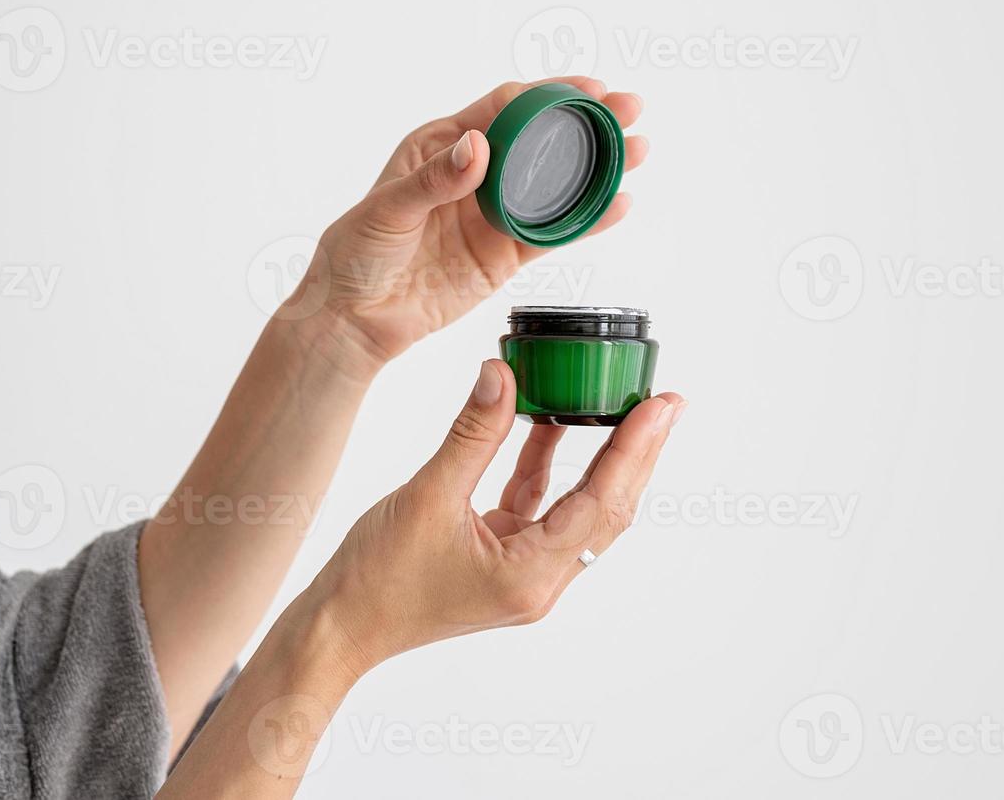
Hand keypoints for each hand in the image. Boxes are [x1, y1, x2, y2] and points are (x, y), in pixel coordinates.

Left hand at [291, 78, 649, 373]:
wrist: (355, 319)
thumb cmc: (356, 255)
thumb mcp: (386, 210)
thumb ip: (434, 180)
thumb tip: (479, 147)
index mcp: (443, 145)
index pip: (504, 107)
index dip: (548, 93)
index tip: (586, 87)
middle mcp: (476, 174)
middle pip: (541, 139)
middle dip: (588, 122)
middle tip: (628, 109)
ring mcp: (494, 215)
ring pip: (556, 184)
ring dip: (598, 167)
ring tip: (638, 151)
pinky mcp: (505, 254)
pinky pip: (553, 233)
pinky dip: (586, 220)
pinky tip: (618, 205)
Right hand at [310, 360, 685, 673]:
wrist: (337, 628)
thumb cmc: (375, 580)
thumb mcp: (428, 496)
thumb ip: (473, 433)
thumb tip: (504, 374)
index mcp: (530, 575)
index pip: (601, 503)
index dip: (635, 450)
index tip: (662, 406)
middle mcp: (538, 579)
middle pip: (606, 509)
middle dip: (638, 453)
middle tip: (666, 401)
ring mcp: (522, 571)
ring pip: (578, 507)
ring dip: (600, 458)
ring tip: (627, 407)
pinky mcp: (502, 558)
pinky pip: (539, 506)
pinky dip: (548, 466)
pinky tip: (552, 421)